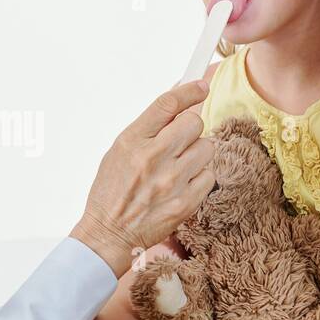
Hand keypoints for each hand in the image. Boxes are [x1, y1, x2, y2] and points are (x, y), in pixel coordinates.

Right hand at [72, 80, 215, 276]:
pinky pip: (210, 175)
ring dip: (197, 153)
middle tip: (179, 141)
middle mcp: (153, 158)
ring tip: (179, 166)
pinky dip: (200, 177)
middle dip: (190, 128)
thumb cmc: (111, 191)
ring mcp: (172, 180)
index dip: (189, 90)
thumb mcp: (119, 151)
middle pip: (194, 122)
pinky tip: (182, 184)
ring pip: (207, 147)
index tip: (200, 85)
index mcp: (133, 141)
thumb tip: (176, 105)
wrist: (109, 233)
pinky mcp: (187, 201)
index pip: (168, 104)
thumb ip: (147, 128)